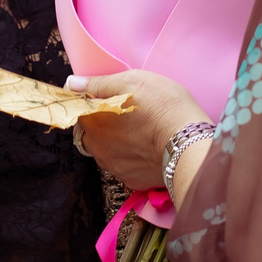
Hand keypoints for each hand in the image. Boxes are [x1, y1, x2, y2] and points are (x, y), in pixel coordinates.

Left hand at [68, 69, 209, 196]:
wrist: (190, 144)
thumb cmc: (163, 106)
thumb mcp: (132, 81)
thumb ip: (99, 83)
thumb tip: (71, 83)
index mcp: (94, 121)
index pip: (79, 110)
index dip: (93, 103)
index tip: (109, 100)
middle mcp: (97, 147)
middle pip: (90, 133)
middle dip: (102, 124)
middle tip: (127, 115)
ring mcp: (113, 167)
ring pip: (106, 151)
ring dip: (115, 142)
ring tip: (139, 133)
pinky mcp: (130, 180)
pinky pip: (124, 166)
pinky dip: (131, 158)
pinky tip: (147, 149)